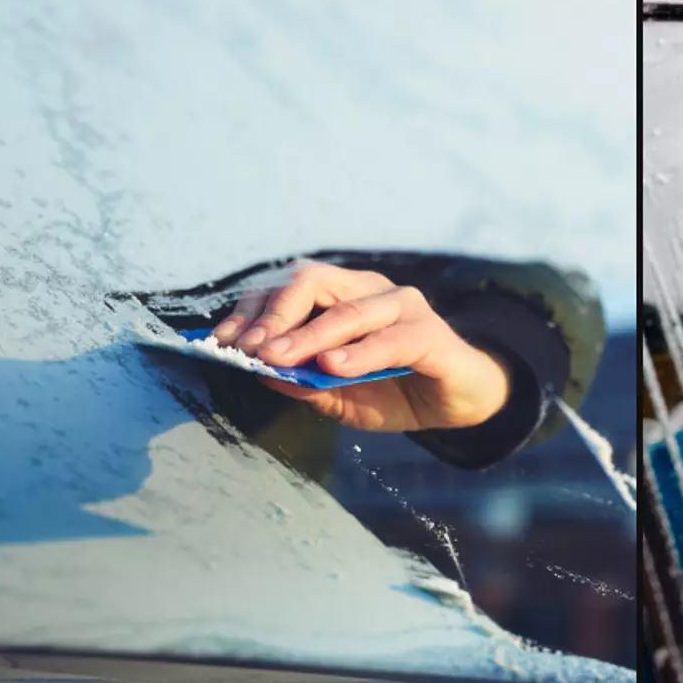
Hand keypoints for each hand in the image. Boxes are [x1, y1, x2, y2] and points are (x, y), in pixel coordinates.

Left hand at [211, 261, 510, 432]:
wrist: (459, 401)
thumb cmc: (397, 390)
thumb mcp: (339, 394)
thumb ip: (304, 381)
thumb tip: (259, 371)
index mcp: (344, 296)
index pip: (289, 286)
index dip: (253, 309)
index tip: (223, 340)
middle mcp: (372, 290)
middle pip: (313, 281)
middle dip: (275, 314)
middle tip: (250, 348)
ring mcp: (404, 307)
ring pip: (348, 310)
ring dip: (308, 335)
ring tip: (278, 358)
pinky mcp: (430, 333)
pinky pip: (389, 340)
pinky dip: (358, 354)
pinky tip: (333, 367)